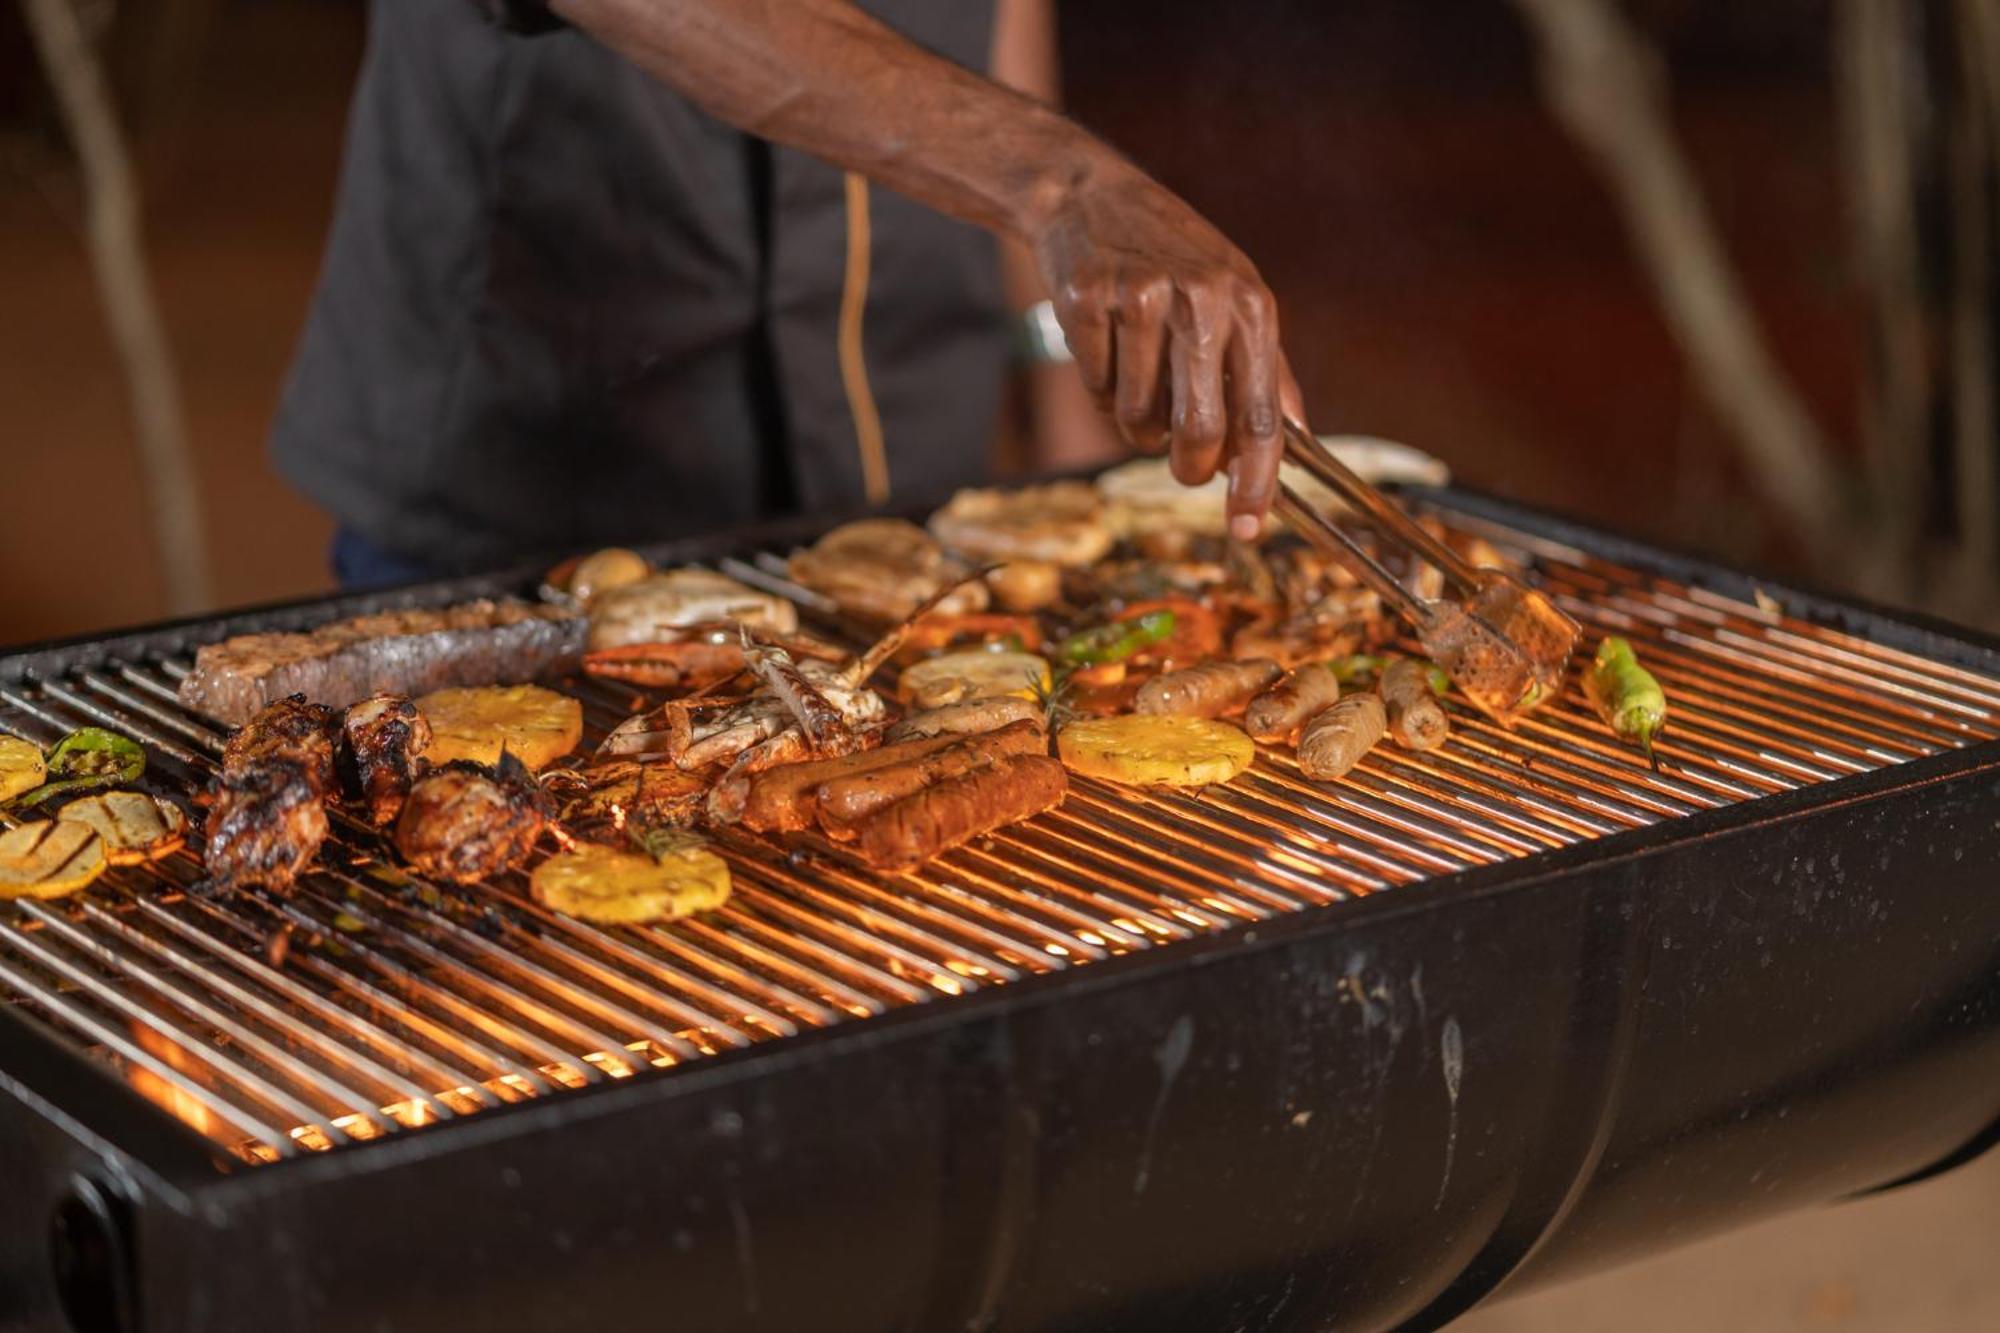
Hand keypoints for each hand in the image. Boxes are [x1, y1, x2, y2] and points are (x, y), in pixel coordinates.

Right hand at [1030, 164, 1300, 539]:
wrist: (1090, 195)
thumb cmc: (1173, 258)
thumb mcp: (1235, 297)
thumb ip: (1266, 368)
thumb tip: (1296, 442)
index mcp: (1250, 306)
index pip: (1263, 416)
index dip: (1256, 481)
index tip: (1247, 526)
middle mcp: (1202, 301)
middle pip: (1200, 429)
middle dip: (1188, 464)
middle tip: (1184, 468)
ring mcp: (1141, 298)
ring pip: (1137, 416)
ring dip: (1135, 418)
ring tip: (1138, 373)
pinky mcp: (1087, 301)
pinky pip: (1095, 388)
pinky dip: (1099, 386)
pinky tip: (1105, 344)